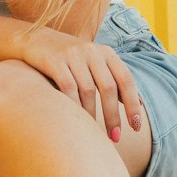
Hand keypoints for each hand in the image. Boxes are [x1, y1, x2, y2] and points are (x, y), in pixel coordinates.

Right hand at [13, 27, 142, 140]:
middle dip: (113, 115)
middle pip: (108, 87)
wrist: (36, 39)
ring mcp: (73, 55)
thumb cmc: (71, 59)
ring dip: (92, 114)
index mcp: (107, 53)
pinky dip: (73, 105)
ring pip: (88, 89)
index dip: (133, 104)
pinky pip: (67, 87)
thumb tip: (140, 104)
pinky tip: (75, 120)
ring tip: (93, 132)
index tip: (136, 127)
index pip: (126, 79)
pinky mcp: (54, 60)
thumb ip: (115, 80)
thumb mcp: (96, 64)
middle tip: (114, 137)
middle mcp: (92, 51)